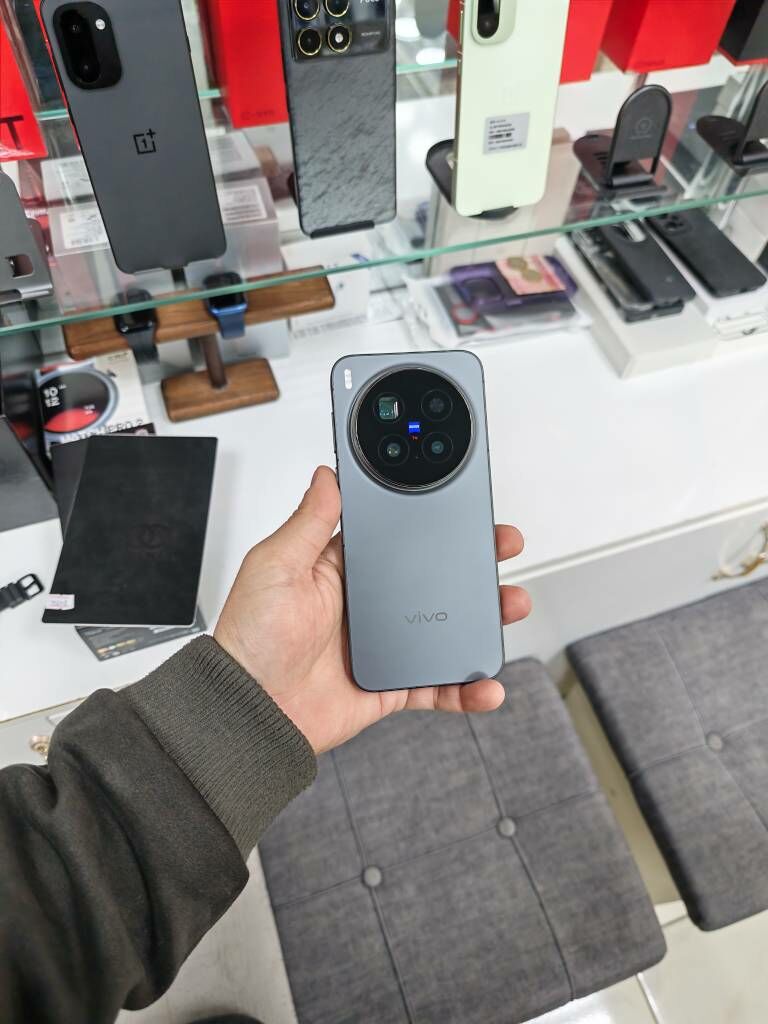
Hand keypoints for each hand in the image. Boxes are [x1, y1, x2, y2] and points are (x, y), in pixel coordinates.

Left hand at [215, 466, 530, 753]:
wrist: (250, 713)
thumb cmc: (250, 639)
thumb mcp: (275, 566)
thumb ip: (308, 522)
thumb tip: (326, 475)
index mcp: (342, 569)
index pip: (398, 537)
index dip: (433, 522)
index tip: (464, 508)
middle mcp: (368, 605)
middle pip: (433, 578)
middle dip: (473, 563)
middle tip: (503, 548)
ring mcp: (384, 645)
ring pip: (447, 628)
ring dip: (483, 618)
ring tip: (509, 605)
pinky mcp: (392, 685)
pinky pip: (438, 686)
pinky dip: (467, 688)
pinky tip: (487, 685)